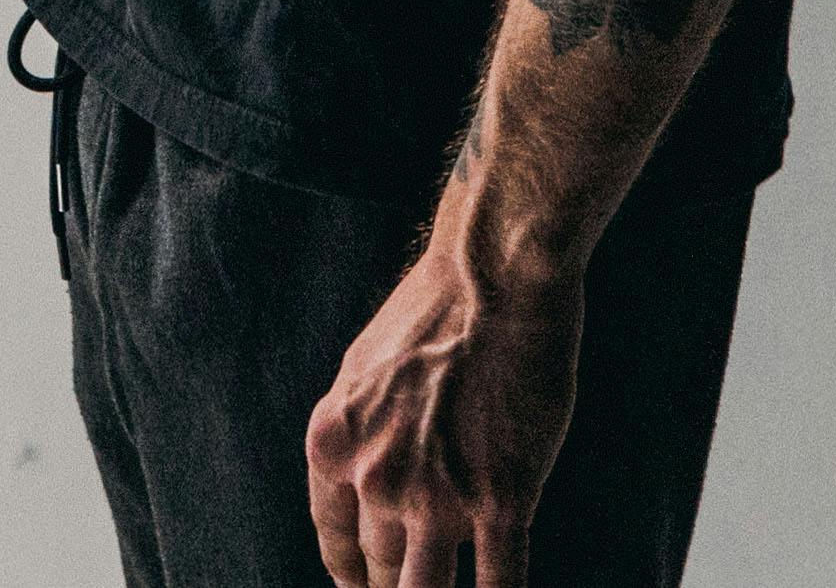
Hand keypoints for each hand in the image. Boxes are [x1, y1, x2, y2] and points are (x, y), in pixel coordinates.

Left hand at [304, 236, 586, 587]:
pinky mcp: (501, 500)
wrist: (492, 278)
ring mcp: (437, 497)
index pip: (336, 539)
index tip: (363, 587)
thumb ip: (362, 430)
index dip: (352, 573)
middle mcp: (375, 480)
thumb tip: (365, 475)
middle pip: (382, 569)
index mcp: (334, 445)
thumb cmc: (434, 310)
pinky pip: (499, 583)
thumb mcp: (364, 369)